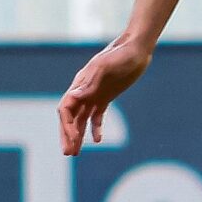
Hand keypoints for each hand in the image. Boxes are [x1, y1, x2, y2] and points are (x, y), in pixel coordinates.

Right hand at [61, 38, 147, 154]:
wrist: (135, 49)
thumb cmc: (120, 55)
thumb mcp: (105, 67)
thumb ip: (89, 82)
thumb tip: (72, 97)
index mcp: (79, 84)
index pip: (66, 109)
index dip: (67, 125)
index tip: (73, 139)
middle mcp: (83, 91)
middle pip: (70, 117)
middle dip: (67, 135)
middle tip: (68, 153)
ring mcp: (94, 94)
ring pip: (81, 119)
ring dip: (77, 135)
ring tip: (75, 152)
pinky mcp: (105, 97)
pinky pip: (96, 116)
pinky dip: (95, 128)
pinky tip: (98, 140)